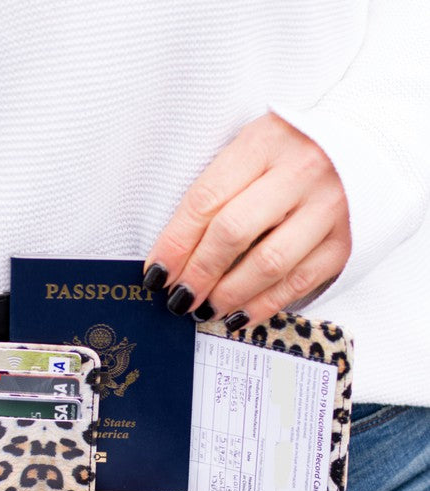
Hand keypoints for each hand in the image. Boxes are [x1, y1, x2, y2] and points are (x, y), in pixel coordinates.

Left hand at [143, 112, 350, 330]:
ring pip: (268, 264)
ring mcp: (327, 208)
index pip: (206, 199)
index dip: (175, 243)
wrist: (366, 147)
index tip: (155, 273)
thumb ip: (218, 192)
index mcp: (263, 143)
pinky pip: (298, 283)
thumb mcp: (252, 152)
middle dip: (198, 273)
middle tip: (178, 298)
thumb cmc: (290, 155)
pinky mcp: (344, 242)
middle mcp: (300, 172)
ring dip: (228, 295)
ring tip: (204, 310)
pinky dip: (263, 306)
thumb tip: (175, 255)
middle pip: (233, 232)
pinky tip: (239, 315)